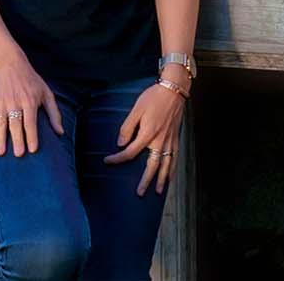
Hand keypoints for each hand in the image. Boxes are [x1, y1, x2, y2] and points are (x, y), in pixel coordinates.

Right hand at [0, 58, 63, 156]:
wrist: (10, 64)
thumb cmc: (32, 81)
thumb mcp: (46, 93)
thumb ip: (54, 113)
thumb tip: (60, 132)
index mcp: (29, 101)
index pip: (30, 122)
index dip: (32, 136)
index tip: (33, 149)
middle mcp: (14, 103)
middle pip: (15, 124)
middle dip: (17, 140)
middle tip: (18, 155)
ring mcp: (2, 104)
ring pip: (0, 123)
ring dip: (0, 139)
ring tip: (1, 153)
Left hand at [102, 68, 187, 195]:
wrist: (174, 90)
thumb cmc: (153, 98)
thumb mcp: (136, 109)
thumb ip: (127, 127)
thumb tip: (120, 143)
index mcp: (148, 134)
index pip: (130, 152)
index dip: (117, 158)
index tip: (107, 161)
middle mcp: (160, 141)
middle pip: (152, 166)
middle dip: (145, 181)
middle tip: (139, 193)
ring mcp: (170, 141)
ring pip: (166, 165)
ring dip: (161, 179)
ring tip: (157, 191)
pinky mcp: (176, 138)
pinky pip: (174, 158)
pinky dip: (172, 169)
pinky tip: (169, 176)